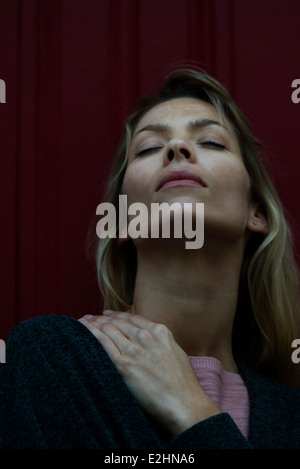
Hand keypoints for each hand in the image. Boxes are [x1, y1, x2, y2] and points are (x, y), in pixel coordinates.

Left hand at [78, 310, 220, 435]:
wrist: (184, 403)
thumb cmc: (182, 382)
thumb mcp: (175, 351)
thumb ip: (159, 341)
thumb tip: (146, 337)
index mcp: (159, 331)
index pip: (131, 318)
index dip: (116, 315)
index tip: (106, 314)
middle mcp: (146, 336)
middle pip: (117, 322)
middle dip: (101, 318)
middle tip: (89, 317)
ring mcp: (134, 350)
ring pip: (108, 330)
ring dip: (93, 324)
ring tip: (83, 322)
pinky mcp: (124, 366)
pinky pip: (103, 344)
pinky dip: (91, 334)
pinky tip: (82, 329)